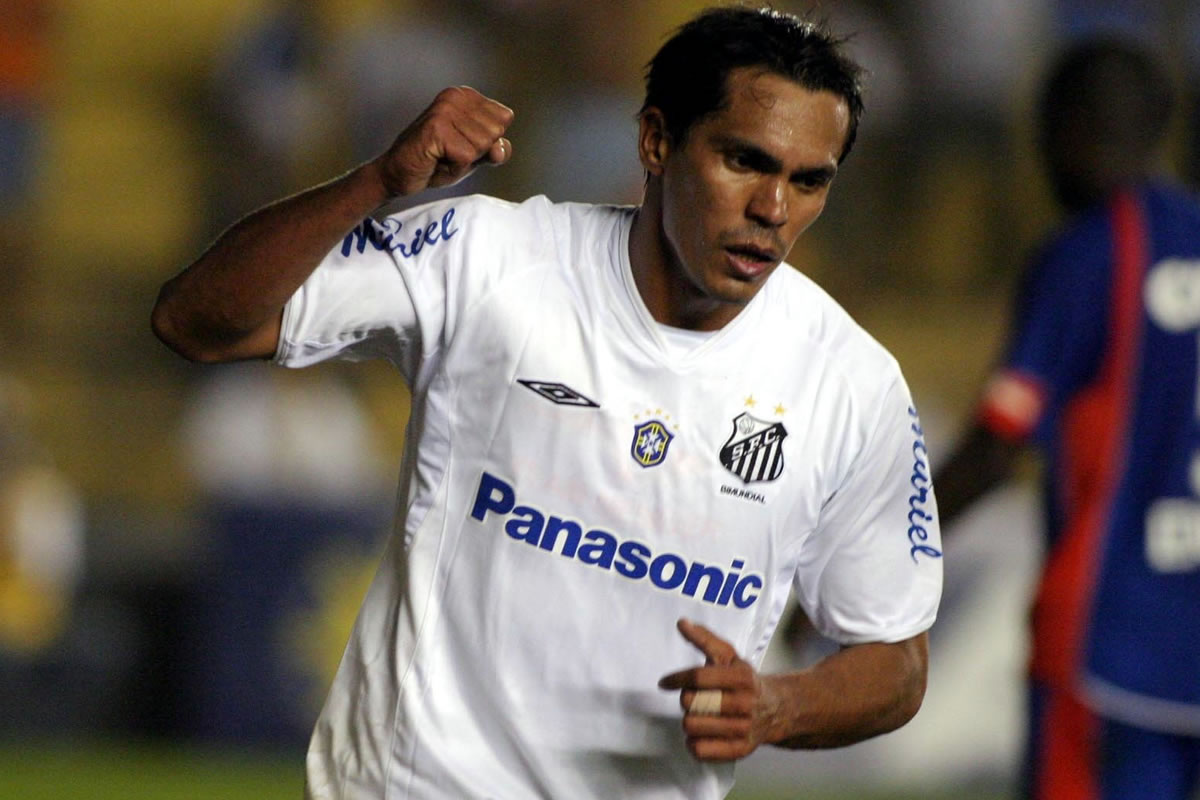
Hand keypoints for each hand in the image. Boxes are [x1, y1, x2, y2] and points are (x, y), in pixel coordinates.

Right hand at [376, 86, 513, 197]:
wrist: (399, 173)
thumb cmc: (437, 162)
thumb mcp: (475, 156)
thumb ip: (495, 150)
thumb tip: (499, 149)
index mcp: (466, 95)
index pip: (505, 118)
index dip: (488, 141)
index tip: (462, 143)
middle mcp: (455, 96)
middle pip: (496, 132)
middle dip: (477, 152)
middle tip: (450, 152)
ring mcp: (445, 110)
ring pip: (483, 145)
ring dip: (465, 161)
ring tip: (443, 156)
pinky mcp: (437, 128)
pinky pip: (466, 157)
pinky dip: (455, 168)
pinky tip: (436, 161)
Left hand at [658, 618, 777, 761]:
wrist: (778, 708)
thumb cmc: (745, 680)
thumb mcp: (729, 656)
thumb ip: (705, 639)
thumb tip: (682, 623)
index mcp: (740, 678)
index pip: (698, 677)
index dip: (676, 679)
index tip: (664, 682)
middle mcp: (744, 704)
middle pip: (691, 703)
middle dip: (687, 699)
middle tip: (696, 698)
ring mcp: (743, 729)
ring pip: (692, 726)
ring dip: (690, 721)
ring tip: (701, 715)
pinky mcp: (740, 750)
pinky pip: (701, 751)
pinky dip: (694, 743)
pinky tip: (702, 734)